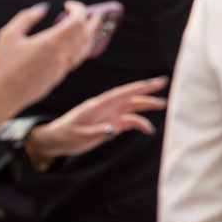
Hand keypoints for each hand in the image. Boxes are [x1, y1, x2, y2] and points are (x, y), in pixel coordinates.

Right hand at [0, 2, 98, 130]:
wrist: (6, 93)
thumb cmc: (4, 63)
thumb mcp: (9, 35)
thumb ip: (26, 18)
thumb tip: (42, 8)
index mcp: (50, 43)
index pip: (77, 21)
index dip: (78, 9)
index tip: (68, 4)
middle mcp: (61, 54)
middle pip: (87, 34)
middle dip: (94, 21)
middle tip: (96, 12)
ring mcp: (63, 66)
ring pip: (86, 48)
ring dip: (91, 35)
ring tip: (90, 26)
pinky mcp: (61, 75)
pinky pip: (78, 58)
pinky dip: (82, 47)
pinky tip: (79, 43)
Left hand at [26, 77, 168, 161]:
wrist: (57, 139)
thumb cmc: (67, 135)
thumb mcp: (81, 135)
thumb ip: (99, 132)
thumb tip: (114, 130)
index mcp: (99, 105)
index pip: (122, 93)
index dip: (138, 88)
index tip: (153, 83)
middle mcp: (107, 107)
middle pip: (130, 96)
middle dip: (147, 90)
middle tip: (163, 83)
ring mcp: (111, 115)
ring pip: (132, 107)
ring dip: (146, 105)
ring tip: (162, 105)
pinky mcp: (112, 123)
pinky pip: (129, 121)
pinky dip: (140, 123)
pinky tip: (148, 129)